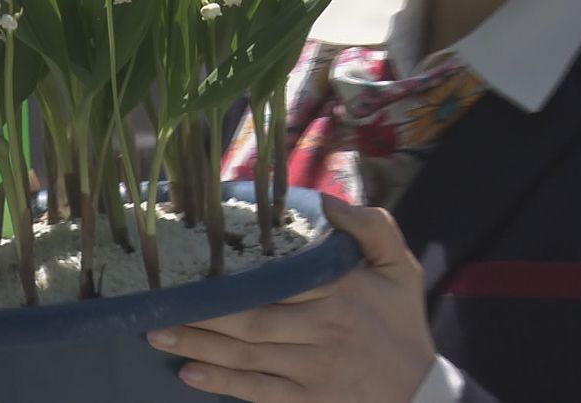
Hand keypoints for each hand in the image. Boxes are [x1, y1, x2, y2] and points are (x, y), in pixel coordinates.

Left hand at [146, 195, 435, 402]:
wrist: (424, 396)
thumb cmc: (400, 324)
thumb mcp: (398, 269)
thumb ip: (371, 227)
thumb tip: (327, 198)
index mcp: (336, 294)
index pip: (276, 282)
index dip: (232, 278)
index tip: (192, 267)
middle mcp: (320, 332)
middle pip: (249, 322)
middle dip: (200, 316)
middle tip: (155, 308)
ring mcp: (311, 372)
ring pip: (246, 357)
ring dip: (199, 347)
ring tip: (157, 336)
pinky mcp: (307, 402)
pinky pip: (258, 392)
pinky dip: (223, 385)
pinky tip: (190, 375)